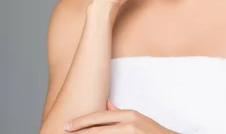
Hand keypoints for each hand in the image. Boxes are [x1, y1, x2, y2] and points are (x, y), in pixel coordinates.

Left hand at [63, 99, 177, 132]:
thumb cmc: (152, 132)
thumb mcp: (136, 119)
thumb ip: (119, 113)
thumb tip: (106, 104)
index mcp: (128, 115)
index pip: (99, 116)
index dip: (81, 121)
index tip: (67, 126)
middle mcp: (129, 123)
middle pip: (97, 128)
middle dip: (79, 132)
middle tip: (63, 132)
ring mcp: (131, 133)